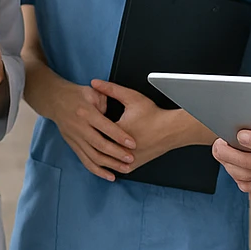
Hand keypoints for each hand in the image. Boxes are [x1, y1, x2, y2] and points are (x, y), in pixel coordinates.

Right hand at [40, 75, 134, 181]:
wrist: (54, 100)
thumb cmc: (76, 94)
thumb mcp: (93, 92)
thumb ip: (107, 102)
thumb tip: (118, 116)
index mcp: (86, 112)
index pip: (105, 127)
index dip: (120, 136)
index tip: (133, 144)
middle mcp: (79, 127)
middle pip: (99, 145)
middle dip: (117, 154)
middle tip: (131, 158)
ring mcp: (74, 138)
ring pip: (93, 156)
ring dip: (110, 164)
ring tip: (125, 168)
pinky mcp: (72, 144)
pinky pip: (85, 160)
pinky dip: (97, 170)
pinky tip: (109, 175)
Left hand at [90, 79, 211, 171]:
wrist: (172, 130)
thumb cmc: (154, 114)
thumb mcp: (131, 97)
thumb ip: (111, 89)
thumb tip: (95, 82)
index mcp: (116, 132)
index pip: (93, 128)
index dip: (85, 122)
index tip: (78, 117)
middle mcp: (120, 149)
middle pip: (96, 145)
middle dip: (87, 138)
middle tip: (79, 131)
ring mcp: (127, 159)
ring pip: (104, 160)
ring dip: (96, 153)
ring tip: (87, 143)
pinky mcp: (133, 165)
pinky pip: (115, 167)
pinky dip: (109, 162)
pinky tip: (102, 155)